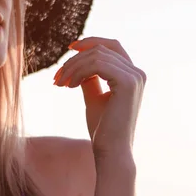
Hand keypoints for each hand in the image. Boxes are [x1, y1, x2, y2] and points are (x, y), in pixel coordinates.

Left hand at [53, 37, 145, 158]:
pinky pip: (97, 64)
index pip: (112, 46)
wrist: (110, 152)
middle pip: (101, 49)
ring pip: (97, 55)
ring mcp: (135, 77)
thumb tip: (79, 62)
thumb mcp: (94, 97)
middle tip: (58, 77)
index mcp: (133, 75)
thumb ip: (90, 78)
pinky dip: (79, 71)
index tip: (69, 49)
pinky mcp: (127, 83)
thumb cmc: (102, 130)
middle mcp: (137, 73)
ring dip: (73, 67)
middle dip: (75, 59)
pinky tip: (70, 86)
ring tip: (61, 83)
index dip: (90, 42)